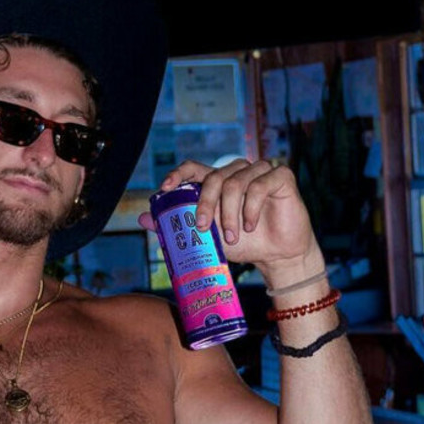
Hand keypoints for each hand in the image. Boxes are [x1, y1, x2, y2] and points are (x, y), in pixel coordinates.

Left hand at [140, 158, 321, 285]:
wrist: (277, 256)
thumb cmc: (243, 244)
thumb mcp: (207, 238)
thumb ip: (178, 226)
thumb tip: (143, 219)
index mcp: (217, 182)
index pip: (193, 167)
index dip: (178, 174)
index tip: (165, 188)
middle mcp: (237, 172)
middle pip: (213, 177)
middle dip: (205, 204)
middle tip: (203, 227)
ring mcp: (259, 171)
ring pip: (236, 182)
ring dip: (231, 213)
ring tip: (234, 237)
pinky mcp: (280, 176)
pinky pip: (260, 185)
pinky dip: (251, 209)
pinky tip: (251, 226)